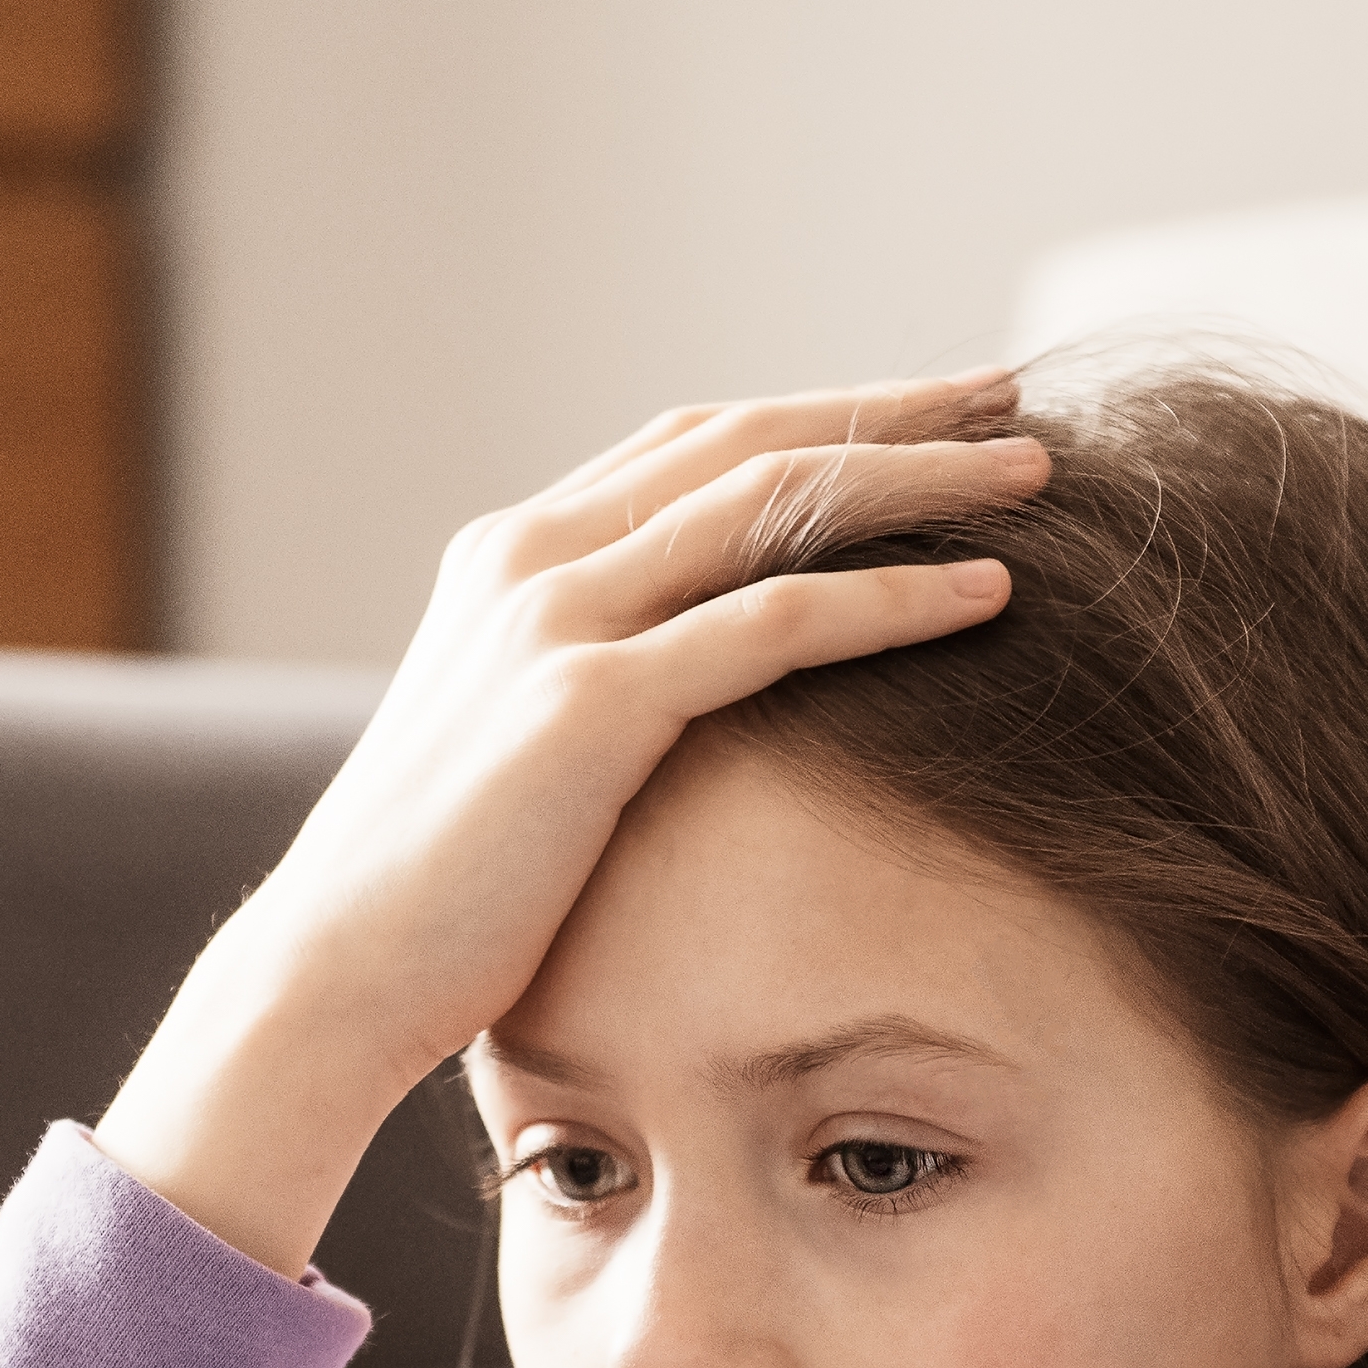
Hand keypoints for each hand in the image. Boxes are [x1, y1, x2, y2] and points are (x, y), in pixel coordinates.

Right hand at [94, 372, 1046, 1274]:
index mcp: (510, 554)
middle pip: (748, 443)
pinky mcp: (593, 706)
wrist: (334, 972)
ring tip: (1033, 471)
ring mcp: (557, 619)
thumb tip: (673, 698)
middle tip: (1009, 395)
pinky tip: (987, 591)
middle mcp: (532, 556)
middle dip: (888, 411)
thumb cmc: (431, 894)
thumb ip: (583, 687)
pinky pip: (777, 622)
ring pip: (774, 506)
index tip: (922, 410)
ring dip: (917, 479)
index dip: (814, 417)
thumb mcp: (509, 750)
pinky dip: (893, 595)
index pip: (690, 445)